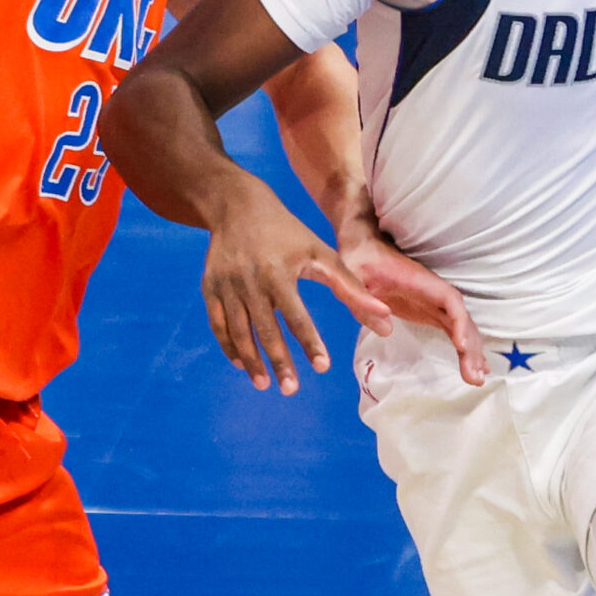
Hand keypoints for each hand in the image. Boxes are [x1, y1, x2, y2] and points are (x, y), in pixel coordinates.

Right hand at [202, 177, 392, 395]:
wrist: (236, 206)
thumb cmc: (287, 233)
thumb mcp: (321, 253)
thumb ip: (351, 288)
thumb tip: (385, 320)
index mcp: (279, 272)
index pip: (296, 315)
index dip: (309, 342)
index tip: (323, 367)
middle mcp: (250, 281)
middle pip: (265, 329)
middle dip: (278, 361)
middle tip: (291, 390)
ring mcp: (226, 285)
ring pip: (238, 331)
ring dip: (251, 361)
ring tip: (265, 384)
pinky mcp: (210, 288)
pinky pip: (217, 324)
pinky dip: (228, 346)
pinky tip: (242, 364)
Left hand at [336, 211, 486, 386]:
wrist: (361, 247)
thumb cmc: (357, 259)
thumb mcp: (351, 276)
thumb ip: (362, 300)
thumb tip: (386, 328)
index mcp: (419, 281)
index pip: (449, 300)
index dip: (459, 321)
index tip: (461, 344)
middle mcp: (432, 292)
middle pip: (461, 318)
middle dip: (471, 345)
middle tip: (475, 376)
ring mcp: (433, 302)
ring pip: (460, 326)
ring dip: (471, 350)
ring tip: (477, 378)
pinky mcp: (428, 311)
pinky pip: (451, 329)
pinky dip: (463, 347)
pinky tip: (470, 366)